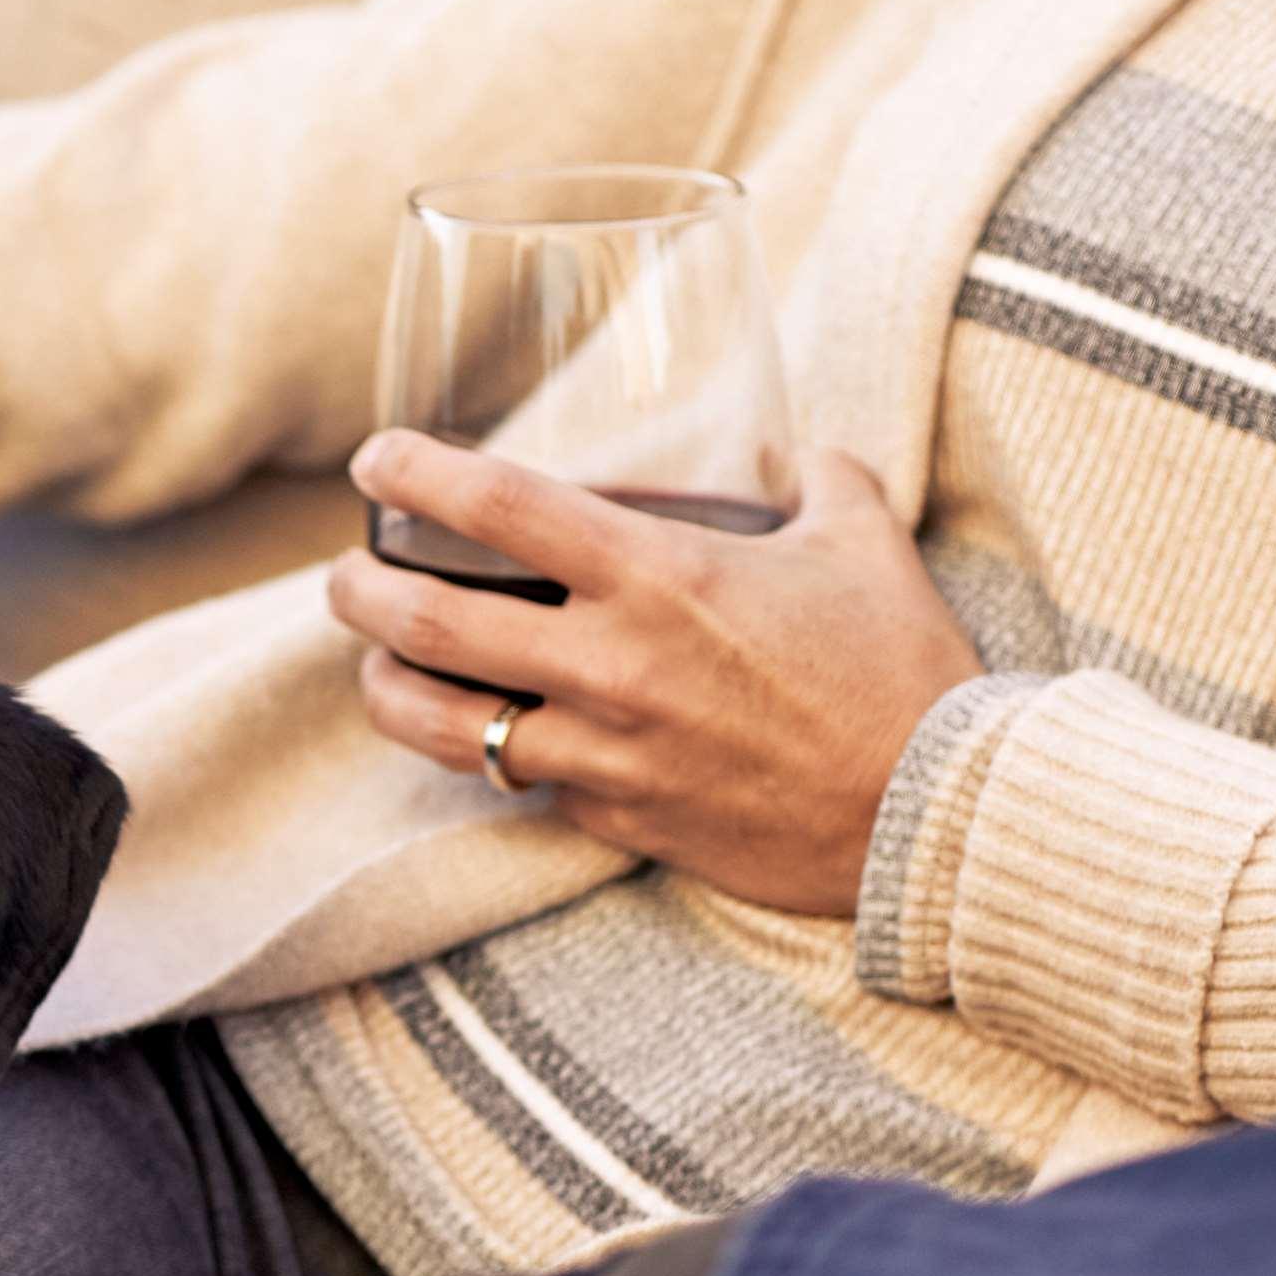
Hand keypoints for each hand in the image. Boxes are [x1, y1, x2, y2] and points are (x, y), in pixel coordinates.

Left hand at [329, 437, 981, 919]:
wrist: (931, 813)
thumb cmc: (903, 669)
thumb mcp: (864, 540)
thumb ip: (818, 480)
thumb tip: (801, 453)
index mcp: (658, 578)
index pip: (495, 506)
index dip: (413, 473)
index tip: (375, 459)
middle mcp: (611, 666)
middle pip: (430, 621)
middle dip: (360, 593)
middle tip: (344, 576)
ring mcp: (605, 755)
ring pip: (445, 727)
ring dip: (387, 692)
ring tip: (376, 667)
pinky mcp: (618, 822)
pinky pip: (527, 787)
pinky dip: (498, 758)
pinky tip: (489, 738)